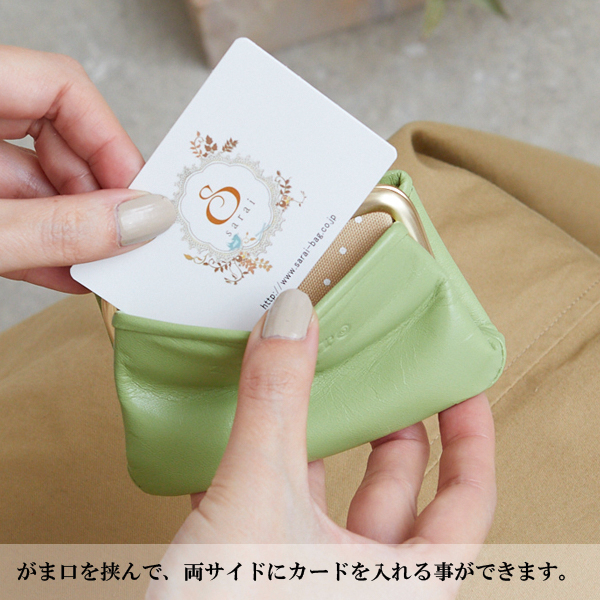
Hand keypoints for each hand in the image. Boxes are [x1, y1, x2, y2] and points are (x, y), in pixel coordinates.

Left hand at [0, 46, 174, 292]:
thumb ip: (54, 227)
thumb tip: (138, 221)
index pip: (61, 87)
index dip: (110, 142)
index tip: (138, 197)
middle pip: (59, 137)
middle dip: (98, 197)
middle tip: (125, 239)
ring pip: (39, 182)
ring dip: (74, 230)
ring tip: (100, 267)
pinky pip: (14, 211)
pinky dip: (42, 243)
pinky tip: (67, 272)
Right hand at [149, 289, 495, 598]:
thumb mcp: (256, 502)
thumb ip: (275, 405)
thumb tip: (293, 317)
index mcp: (398, 582)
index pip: (468, 501)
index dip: (472, 439)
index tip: (461, 386)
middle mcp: (360, 581)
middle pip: (396, 490)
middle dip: (391, 427)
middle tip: (381, 373)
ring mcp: (307, 577)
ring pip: (329, 495)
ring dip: (317, 440)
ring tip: (312, 385)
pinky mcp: (259, 574)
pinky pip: (274, 506)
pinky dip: (262, 463)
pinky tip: (242, 428)